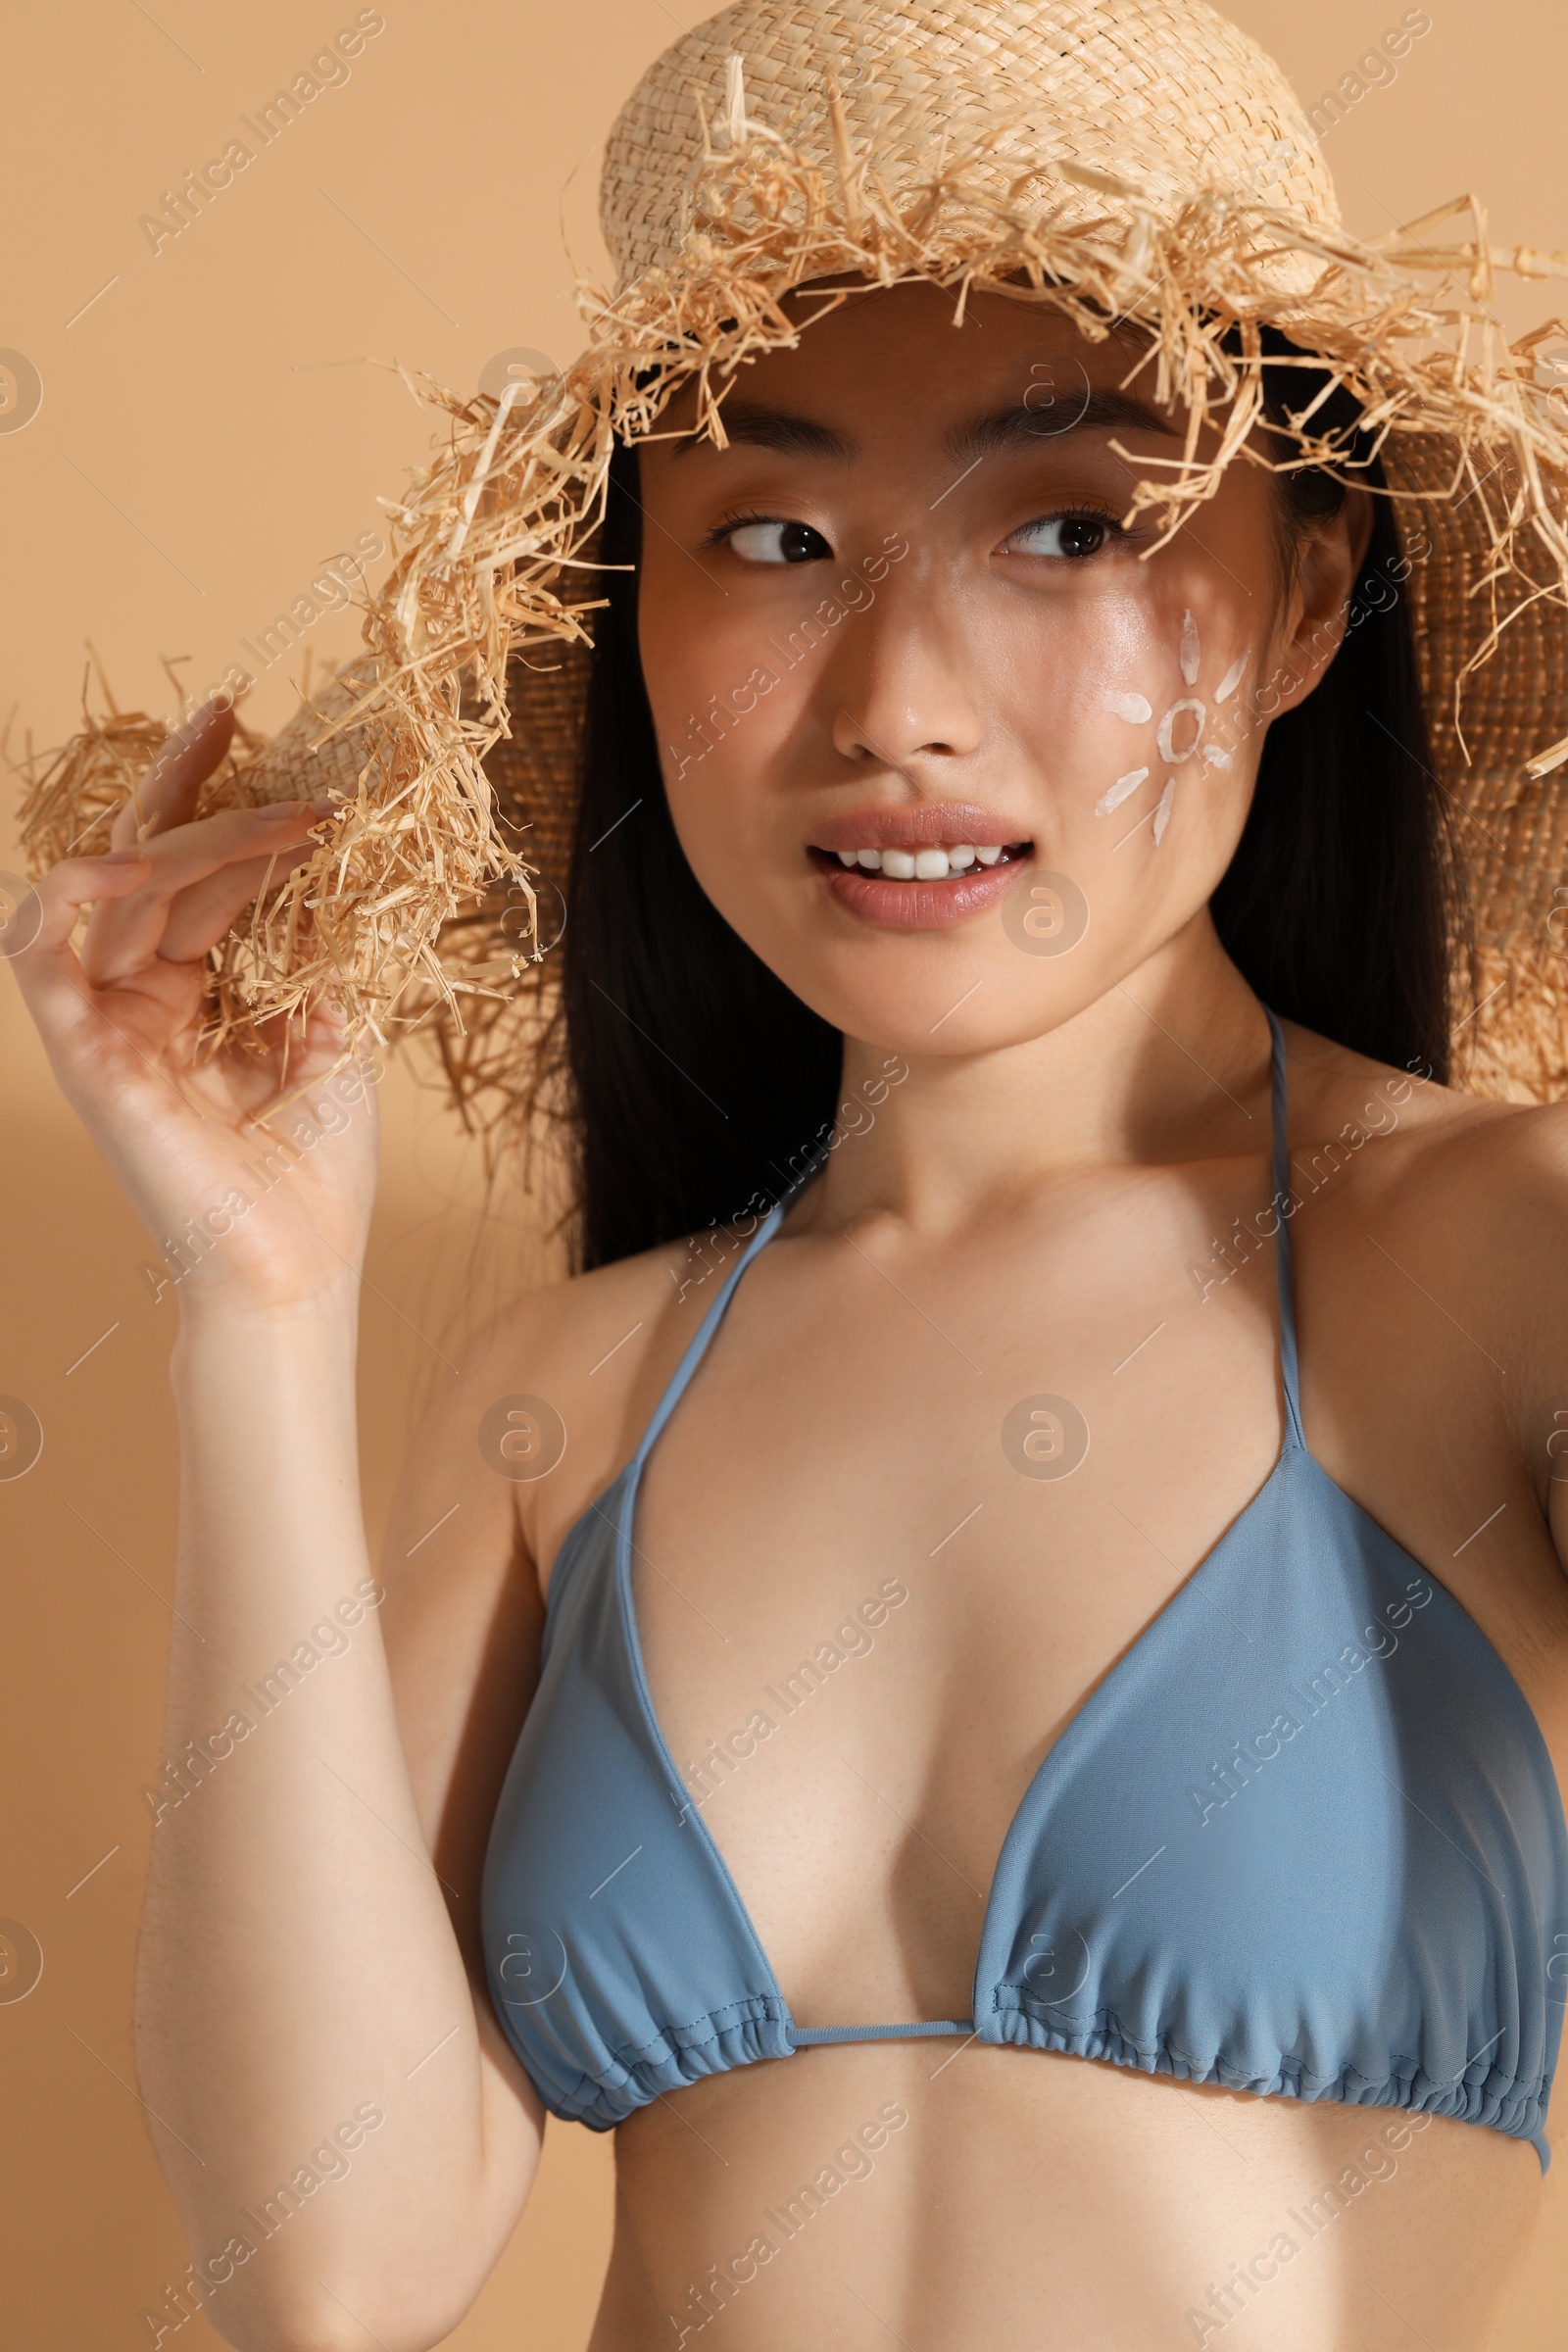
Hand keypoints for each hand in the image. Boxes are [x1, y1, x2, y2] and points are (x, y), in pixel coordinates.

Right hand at [6, 698, 380, 1314]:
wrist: (300, 1264)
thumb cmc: (321, 1169)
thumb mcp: (336, 1031)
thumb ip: (316, 947)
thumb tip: (329, 852)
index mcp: (201, 991)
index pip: (196, 873)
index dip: (223, 803)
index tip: (262, 735)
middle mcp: (145, 996)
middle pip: (149, 861)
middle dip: (191, 785)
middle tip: (232, 715)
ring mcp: (109, 1020)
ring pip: (118, 889)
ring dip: (193, 835)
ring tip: (272, 810)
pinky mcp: (82, 1051)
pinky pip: (41, 952)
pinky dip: (72, 891)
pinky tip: (132, 854)